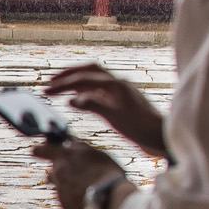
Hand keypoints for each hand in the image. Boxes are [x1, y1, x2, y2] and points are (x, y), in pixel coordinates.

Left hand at [31, 139, 123, 208]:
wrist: (108, 197)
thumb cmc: (106, 172)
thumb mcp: (95, 153)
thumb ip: (79, 148)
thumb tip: (70, 142)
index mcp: (64, 156)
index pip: (43, 150)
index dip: (41, 150)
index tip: (36, 150)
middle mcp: (58, 172)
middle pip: (54, 170)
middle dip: (62, 171)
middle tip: (77, 173)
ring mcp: (59, 189)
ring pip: (59, 185)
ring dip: (67, 184)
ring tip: (84, 186)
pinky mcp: (64, 204)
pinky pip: (67, 199)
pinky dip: (74, 197)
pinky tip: (88, 197)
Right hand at [44, 65, 166, 156]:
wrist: (162, 137)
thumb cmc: (142, 128)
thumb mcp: (115, 117)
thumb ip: (93, 105)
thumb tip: (70, 99)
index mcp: (116, 84)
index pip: (84, 78)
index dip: (63, 84)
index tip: (47, 90)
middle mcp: (118, 83)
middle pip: (88, 71)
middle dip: (68, 75)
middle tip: (50, 83)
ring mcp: (120, 91)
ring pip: (93, 79)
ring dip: (76, 82)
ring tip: (59, 88)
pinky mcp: (121, 101)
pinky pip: (98, 90)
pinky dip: (84, 91)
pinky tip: (77, 99)